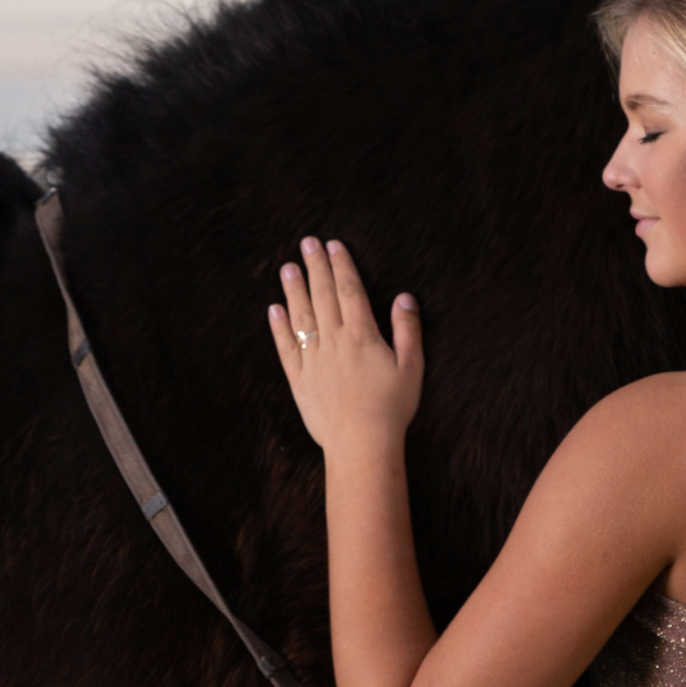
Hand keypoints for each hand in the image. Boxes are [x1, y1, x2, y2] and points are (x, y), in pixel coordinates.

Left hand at [269, 237, 423, 453]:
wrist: (361, 444)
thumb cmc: (391, 407)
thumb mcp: (411, 366)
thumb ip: (407, 329)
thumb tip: (405, 297)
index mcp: (362, 335)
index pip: (350, 291)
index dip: (342, 266)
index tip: (334, 245)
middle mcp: (334, 341)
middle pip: (323, 296)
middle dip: (316, 267)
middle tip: (307, 242)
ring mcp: (313, 359)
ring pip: (301, 316)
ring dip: (294, 289)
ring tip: (287, 266)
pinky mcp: (299, 379)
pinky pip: (286, 347)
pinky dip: (279, 327)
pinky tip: (274, 309)